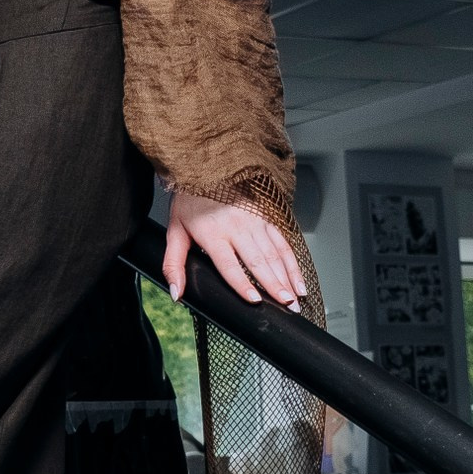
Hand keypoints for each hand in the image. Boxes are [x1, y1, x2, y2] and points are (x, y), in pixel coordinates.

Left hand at [164, 189, 306, 310]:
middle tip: (287, 306)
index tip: (254, 300)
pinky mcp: (266, 218)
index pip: (229, 265)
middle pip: (258, 262)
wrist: (207, 167)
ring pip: (274, 254)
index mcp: (213, 234)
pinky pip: (283, 243)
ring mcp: (254, 222)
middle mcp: (237, 228)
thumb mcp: (174, 231)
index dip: (243, 284)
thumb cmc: (190, 200)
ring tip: (295, 299)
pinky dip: (293, 263)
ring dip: (287, 278)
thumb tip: (176, 292)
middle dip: (274, 286)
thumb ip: (173, 264)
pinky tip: (298, 280)